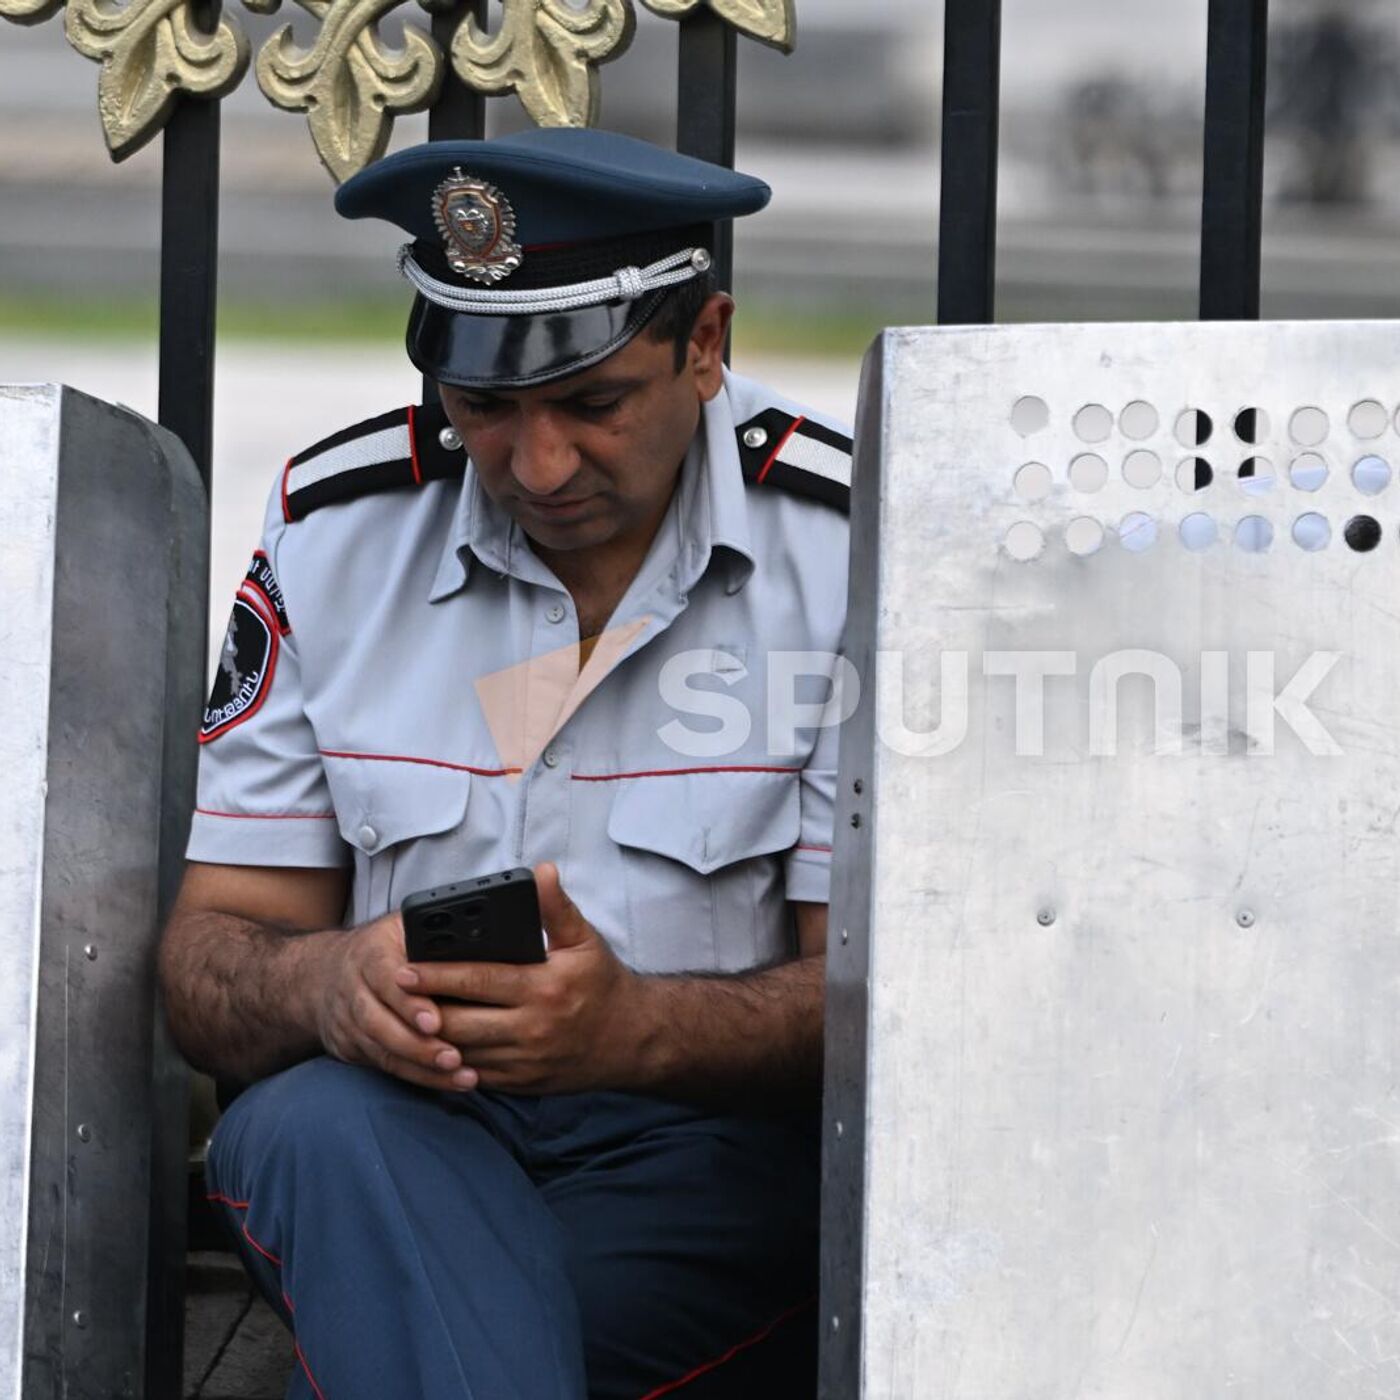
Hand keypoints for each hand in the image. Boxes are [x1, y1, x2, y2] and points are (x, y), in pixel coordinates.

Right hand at [311, 910, 478, 1091]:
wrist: (322, 973)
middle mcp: (352, 988)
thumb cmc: (382, 947)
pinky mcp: (349, 1048)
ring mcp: (347, 1022)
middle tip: (454, 1058)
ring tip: (460, 1076)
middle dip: (417, 1045)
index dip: (409, 1003)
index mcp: (370, 953)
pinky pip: (383, 1066)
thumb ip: (433, 936)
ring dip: (422, 1067)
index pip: (386, 978)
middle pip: (380, 1023)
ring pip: (382, 1050)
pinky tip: (445, 1082)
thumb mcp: (402, 928)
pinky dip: (415, 1076)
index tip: (435, 1022)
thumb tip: (482, 944)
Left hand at [396, 862, 645, 1093]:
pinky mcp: (522, 1083)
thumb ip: (557, 907)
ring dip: (430, 1038)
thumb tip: (541, 872)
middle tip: (392, 995)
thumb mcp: (585, 939)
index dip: (437, 975)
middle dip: (422, 1009)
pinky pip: (475, 1075)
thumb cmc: (602, 984)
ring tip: (403, 1019)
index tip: (405, 968)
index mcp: (544, 987)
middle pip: (460, 1021)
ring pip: (462, 1051)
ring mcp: (526, 1060)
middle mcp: (533, 1027)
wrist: (631, 1040)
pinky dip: (449, 1062)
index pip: (479, 980)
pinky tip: (432, 1046)